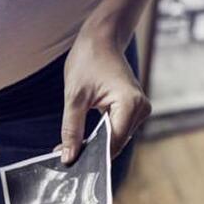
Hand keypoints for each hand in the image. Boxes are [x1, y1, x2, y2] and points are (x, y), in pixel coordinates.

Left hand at [61, 33, 150, 162]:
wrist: (101, 39)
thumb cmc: (88, 60)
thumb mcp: (74, 97)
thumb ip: (71, 129)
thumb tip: (68, 157)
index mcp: (130, 104)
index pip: (112, 143)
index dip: (91, 156)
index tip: (69, 164)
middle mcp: (141, 109)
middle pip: (114, 143)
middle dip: (90, 151)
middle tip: (62, 158)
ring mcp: (139, 110)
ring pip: (114, 139)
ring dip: (93, 144)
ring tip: (68, 148)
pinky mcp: (132, 110)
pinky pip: (115, 130)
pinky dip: (98, 136)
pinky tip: (80, 139)